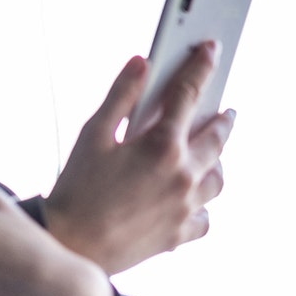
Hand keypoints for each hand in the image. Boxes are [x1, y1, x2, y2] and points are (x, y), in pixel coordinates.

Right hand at [45, 42, 235, 274]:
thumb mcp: (92, 134)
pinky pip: (205, 217)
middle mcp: (182, 175)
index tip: (211, 51)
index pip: (190, 94)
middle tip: (225, 110)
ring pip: (217, 178)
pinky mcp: (179, 234)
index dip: (201, 67)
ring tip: (211, 153)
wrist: (70, 245)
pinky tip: (192, 198)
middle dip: (222, 118)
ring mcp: (184, 207)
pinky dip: (202, 205)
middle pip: (217, 137)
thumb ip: (121, 95)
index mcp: (161, 145)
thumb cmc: (75, 189)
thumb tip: (142, 63)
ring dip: (217, 161)